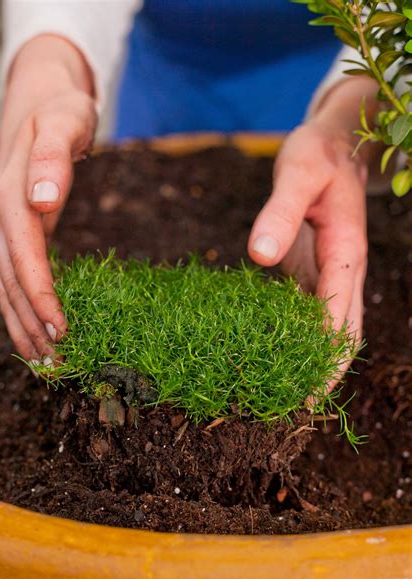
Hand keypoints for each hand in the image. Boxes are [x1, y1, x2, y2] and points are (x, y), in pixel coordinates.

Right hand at [0, 35, 95, 359]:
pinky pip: (10, 281)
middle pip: (11, 283)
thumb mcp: (65, 120)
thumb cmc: (61, 113)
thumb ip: (54, 157)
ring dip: (24, 328)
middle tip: (59, 365)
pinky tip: (34, 334)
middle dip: (33, 325)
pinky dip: (21, 311)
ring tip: (47, 364)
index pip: (25, 258)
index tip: (62, 329)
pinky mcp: (7, 237)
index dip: (41, 295)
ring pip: (6, 289)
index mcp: (9, 197)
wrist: (39, 104)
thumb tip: (42, 200)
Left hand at [248, 87, 374, 383]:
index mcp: (346, 253)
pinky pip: (310, 309)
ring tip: (283, 391)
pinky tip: (271, 349)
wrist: (335, 143)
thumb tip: (260, 257)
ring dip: (311, 358)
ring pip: (328, 326)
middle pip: (341, 333)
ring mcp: (331, 272)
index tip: (308, 394)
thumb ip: (279, 214)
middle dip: (323, 372)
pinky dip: (296, 334)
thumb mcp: (297, 174)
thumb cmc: (318, 155)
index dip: (325, 359)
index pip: (339, 317)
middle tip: (296, 408)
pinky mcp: (315, 268)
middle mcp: (343, 270)